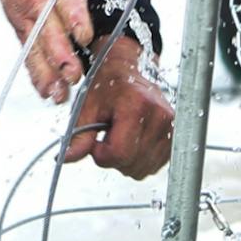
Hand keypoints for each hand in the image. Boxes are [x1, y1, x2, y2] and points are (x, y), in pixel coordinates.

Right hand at [0, 0, 148, 103]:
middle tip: (73, 75)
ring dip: (47, 72)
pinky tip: (46, 91)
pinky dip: (35, 73)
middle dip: (60, 55)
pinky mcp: (20, 25)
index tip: (83, 36)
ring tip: (59, 93)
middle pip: (49, 31)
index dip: (74, 18)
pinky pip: (27, 52)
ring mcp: (29, 15)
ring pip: (36, 47)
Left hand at [67, 36, 173, 178]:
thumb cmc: (107, 86)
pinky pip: (154, 165)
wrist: (126, 72)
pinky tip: (133, 142)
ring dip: (127, 161)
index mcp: (137, 105)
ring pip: (143, 169)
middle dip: (113, 158)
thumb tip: (66, 157)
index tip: (96, 143)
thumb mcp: (87, 108)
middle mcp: (160, 116)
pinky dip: (140, 160)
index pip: (120, 152)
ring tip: (121, 137)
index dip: (101, 155)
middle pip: (131, 163)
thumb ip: (78, 136)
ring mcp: (171, 126)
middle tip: (107, 137)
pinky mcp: (175, 135)